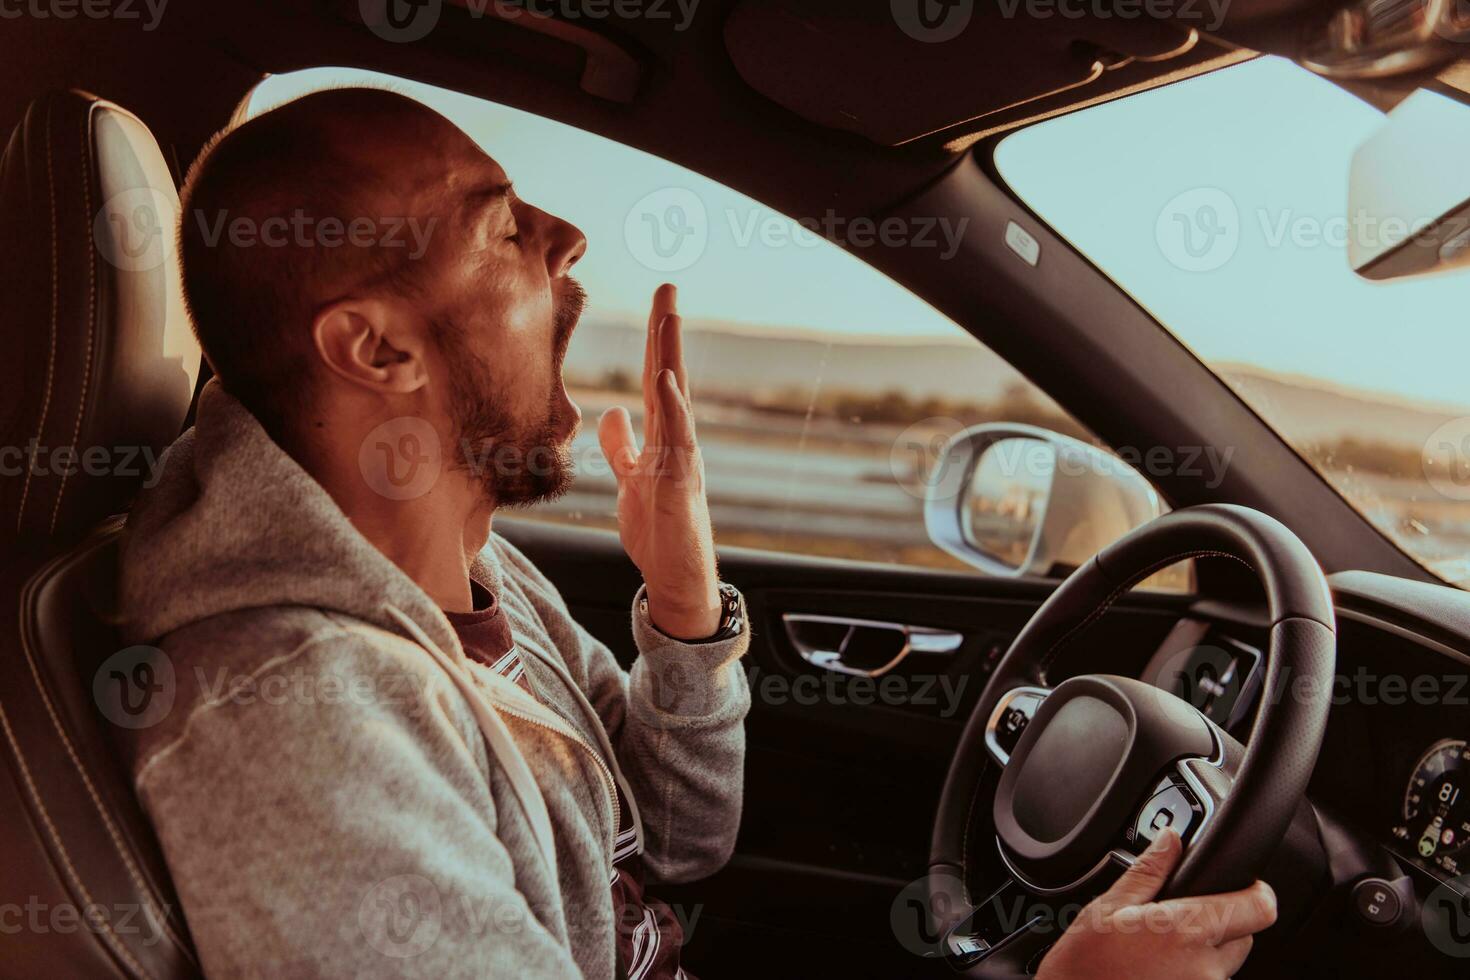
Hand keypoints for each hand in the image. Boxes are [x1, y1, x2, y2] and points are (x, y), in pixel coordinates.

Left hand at [597, 284, 720, 639]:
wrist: (676, 577)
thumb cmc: (657, 532)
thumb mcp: (631, 481)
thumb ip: (623, 448)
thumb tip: (612, 412)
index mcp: (663, 437)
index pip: (655, 378)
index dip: (653, 342)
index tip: (658, 302)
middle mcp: (677, 439)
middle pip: (671, 375)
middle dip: (667, 332)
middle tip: (667, 287)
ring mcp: (682, 457)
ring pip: (678, 398)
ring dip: (672, 356)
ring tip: (668, 317)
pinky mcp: (681, 480)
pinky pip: (678, 437)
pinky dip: (673, 406)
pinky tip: (665, 378)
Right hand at [1036, 831, 1276, 979]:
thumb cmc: (1085, 967)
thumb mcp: (1108, 907)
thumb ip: (1149, 871)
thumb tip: (1171, 840)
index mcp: (1187, 931)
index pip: (1259, 907)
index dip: (1256, 891)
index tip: (1245, 884)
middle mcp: (1206, 969)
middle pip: (1243, 935)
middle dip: (1219, 923)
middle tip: (1175, 922)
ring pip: (1225, 965)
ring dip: (1202, 956)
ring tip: (1158, 955)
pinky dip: (1190, 976)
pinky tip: (1158, 974)